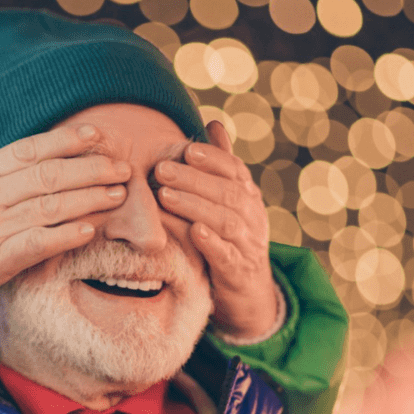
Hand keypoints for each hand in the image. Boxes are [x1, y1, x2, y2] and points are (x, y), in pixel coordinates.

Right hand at [0, 107, 131, 326]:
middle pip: (47, 175)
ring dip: (88, 199)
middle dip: (89, 168)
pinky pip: (37, 244)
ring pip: (49, 207)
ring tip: (117, 194)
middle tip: (122, 166)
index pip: (28, 150)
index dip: (65, 140)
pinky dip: (64, 236)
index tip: (96, 134)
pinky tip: (89, 230)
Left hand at [153, 120, 278, 340]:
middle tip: (161, 170)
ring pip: (225, 221)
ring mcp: (247, 244)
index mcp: (248, 196)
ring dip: (195, 206)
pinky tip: (193, 232)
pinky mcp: (238, 271)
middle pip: (226, 192)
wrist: (249, 291)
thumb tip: (213, 122)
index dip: (212, 158)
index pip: (234, 170)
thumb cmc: (231, 238)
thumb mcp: (229, 200)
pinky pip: (227, 255)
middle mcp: (252, 216)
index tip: (187, 148)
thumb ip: (221, 164)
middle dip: (193, 179)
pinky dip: (211, 243)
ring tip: (165, 196)